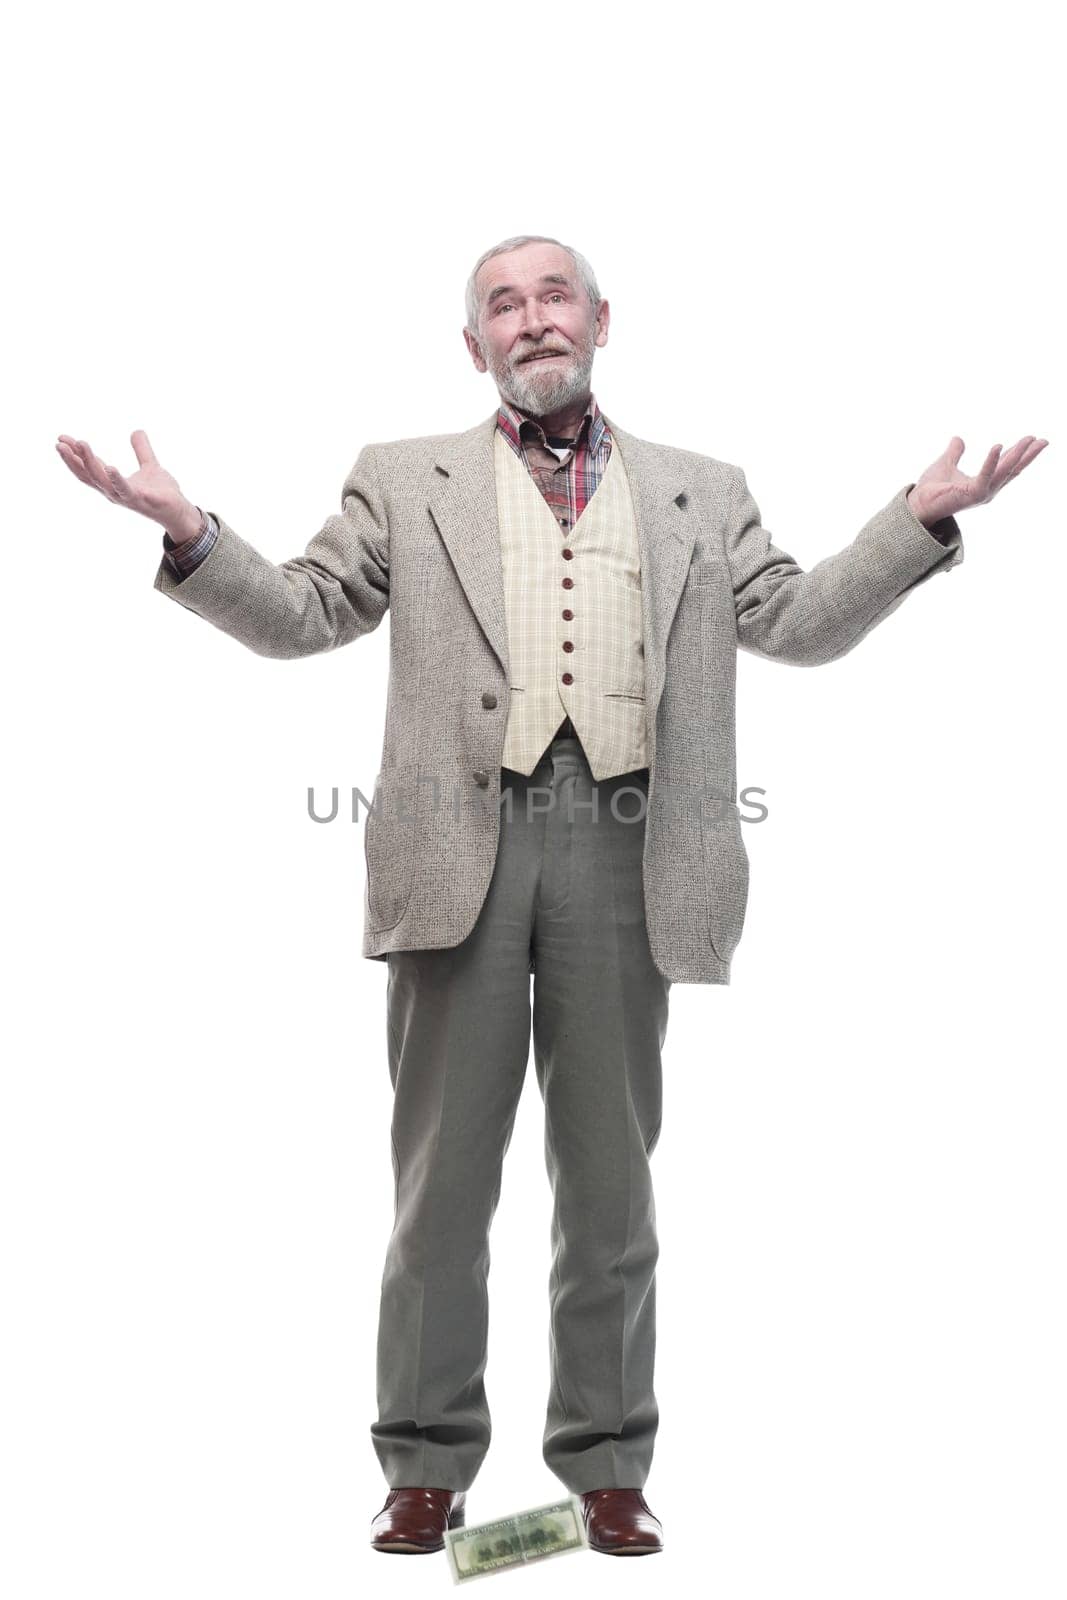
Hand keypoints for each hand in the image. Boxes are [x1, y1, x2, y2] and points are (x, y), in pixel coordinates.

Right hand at [55, 429, 202, 542]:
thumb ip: (142, 450)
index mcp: (113, 483)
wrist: (180, 512)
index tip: (61, 438)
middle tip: (60, 442)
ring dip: (90, 463)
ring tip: (81, 444)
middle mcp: (114, 492)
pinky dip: (117, 479)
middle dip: (72, 459)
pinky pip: (126, 491)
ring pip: (101, 481)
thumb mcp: (150, 466)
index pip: (88, 468)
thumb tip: (136, 431)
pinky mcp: (141, 500)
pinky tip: (110, 467)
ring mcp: (126, 497)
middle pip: (87, 475)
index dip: (74, 454)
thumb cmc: (163, 493)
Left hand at [906, 435, 1047, 526]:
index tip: (1032, 440)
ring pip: (1005, 470)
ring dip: (1018, 454)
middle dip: (1028, 455)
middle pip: (1012, 470)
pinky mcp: (972, 494)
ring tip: (1030, 439)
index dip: (1019, 454)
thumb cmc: (931, 489)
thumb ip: (954, 452)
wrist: (918, 504)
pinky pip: (985, 475)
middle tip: (1043, 440)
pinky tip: (998, 445)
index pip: (1006, 467)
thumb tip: (958, 439)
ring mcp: (981, 494)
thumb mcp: (946, 463)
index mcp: (983, 484)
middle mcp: (986, 490)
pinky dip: (991, 461)